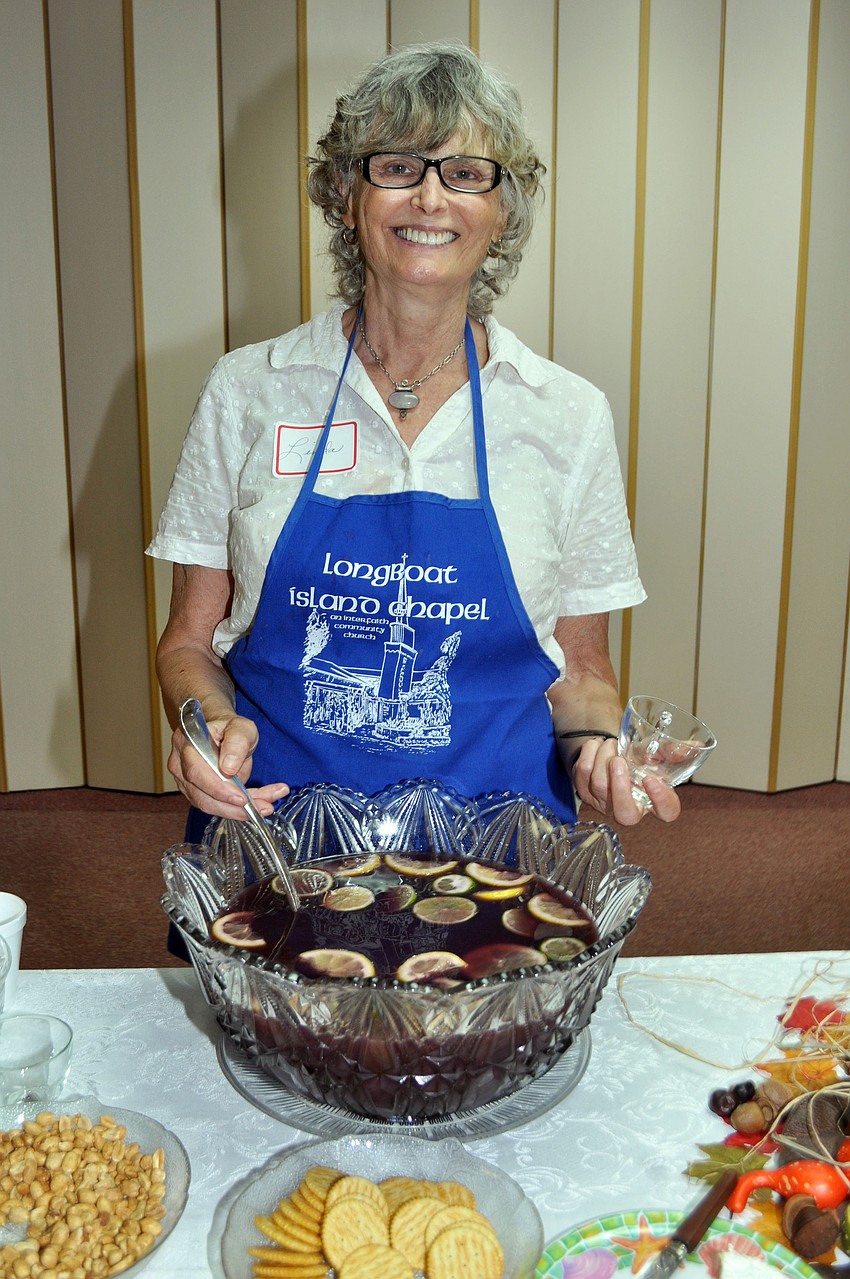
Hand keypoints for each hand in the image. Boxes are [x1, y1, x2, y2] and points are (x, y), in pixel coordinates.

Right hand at [167, 711, 288, 818]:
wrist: (224, 733)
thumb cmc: (229, 728)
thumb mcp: (241, 727)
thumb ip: (236, 742)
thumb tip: (228, 767)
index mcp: (187, 742)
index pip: (197, 772)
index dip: (218, 788)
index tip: (241, 797)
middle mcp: (180, 764)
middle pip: (201, 795)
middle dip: (233, 807)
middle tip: (262, 807)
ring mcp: (185, 781)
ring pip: (210, 805)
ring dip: (239, 811)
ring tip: (265, 806)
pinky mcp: (196, 793)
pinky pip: (216, 806)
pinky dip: (238, 809)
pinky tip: (258, 804)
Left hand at [571, 738, 681, 824]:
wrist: (612, 752)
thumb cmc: (639, 758)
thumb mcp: (658, 753)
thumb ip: (674, 751)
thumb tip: (695, 747)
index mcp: (654, 801)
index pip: (666, 812)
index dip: (661, 800)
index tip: (652, 778)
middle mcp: (630, 808)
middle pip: (625, 814)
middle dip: (620, 786)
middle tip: (618, 761)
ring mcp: (605, 804)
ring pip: (599, 786)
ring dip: (604, 757)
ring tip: (611, 743)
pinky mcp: (585, 792)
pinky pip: (582, 774)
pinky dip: (589, 753)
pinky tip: (597, 744)